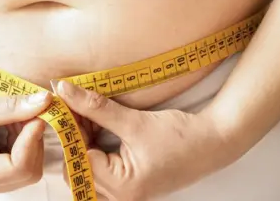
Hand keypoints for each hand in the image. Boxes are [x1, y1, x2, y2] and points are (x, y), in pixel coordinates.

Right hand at [0, 86, 52, 199]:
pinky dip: (18, 141)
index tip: (37, 113)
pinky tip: (6, 123)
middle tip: (27, 111)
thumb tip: (45, 102)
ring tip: (12, 115)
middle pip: (27, 171)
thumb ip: (10, 108)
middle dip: (32, 139)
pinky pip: (14, 162)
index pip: (19, 167)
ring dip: (26, 139)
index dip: (33, 139)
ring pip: (24, 167)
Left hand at [56, 81, 238, 200]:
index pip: (78, 162)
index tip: (67, 107)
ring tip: (90, 116)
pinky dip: (97, 147)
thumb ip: (96, 107)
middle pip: (79, 169)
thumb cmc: (181, 137)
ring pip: (89, 168)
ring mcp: (126, 192)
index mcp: (122, 187)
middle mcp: (121, 196)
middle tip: (78, 111)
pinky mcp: (130, 183)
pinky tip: (101, 126)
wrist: (214, 142)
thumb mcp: (134, 121)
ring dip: (85, 142)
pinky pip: (102, 168)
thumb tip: (65, 91)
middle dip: (76, 139)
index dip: (70, 133)